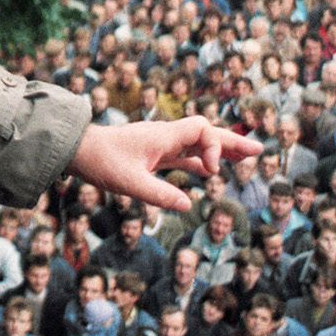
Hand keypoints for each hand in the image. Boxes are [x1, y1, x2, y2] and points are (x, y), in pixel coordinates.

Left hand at [67, 115, 262, 211]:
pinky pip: (184, 155)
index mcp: (163, 136)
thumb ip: (158, 194)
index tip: (211, 173)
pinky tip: (210, 171)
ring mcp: (160, 144)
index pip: (203, 130)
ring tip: (245, 157)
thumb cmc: (100, 161)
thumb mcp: (128, 183)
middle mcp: (166, 136)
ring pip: (197, 144)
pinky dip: (200, 160)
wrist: (77, 149)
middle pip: (207, 133)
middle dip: (232, 142)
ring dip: (219, 150)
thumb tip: (187, 205)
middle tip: (259, 150)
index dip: (215, 147)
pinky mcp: (153, 154)